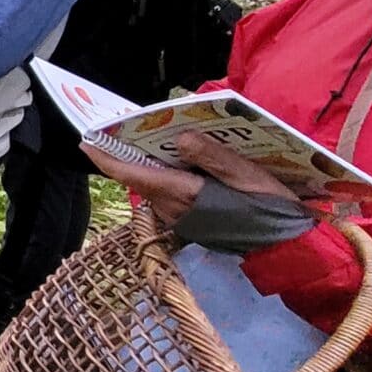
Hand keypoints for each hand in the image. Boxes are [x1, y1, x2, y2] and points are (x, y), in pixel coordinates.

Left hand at [83, 132, 303, 227]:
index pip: (133, 175)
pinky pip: (167, 193)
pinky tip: (180, 158)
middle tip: (126, 125)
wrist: (285, 247)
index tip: (86, 140)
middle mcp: (174, 208)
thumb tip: (182, 137)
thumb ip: (212, 156)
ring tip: (152, 135)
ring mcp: (180, 217)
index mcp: (184, 194)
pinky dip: (166, 174)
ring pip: (153, 184)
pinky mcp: (189, 221)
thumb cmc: (269, 209)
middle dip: (129, 152)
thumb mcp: (246, 175)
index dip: (107, 157)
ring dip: (149, 162)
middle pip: (139, 176)